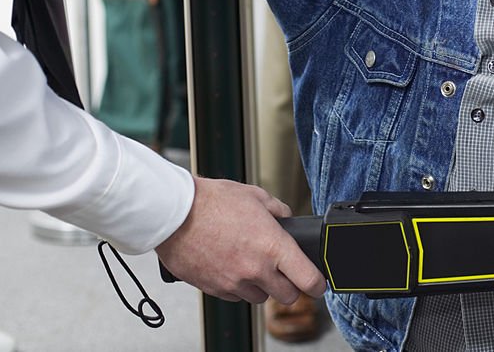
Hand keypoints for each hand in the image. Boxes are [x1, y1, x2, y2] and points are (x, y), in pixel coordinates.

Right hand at [155, 177, 326, 303]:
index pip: (308, 279)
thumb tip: (287, 219)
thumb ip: (278, 210)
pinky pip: (236, 296)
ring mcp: (234, 282)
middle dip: (290, 286)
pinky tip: (231, 266)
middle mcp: (256, 269)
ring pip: (260, 298)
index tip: (318, 283)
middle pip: (288, 296)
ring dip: (261, 286)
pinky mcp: (215, 289)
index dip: (318, 284)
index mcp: (273, 246)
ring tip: (251, 264)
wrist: (174, 213)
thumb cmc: (212, 201)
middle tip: (284, 272)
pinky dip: (238, 286)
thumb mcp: (256, 196)